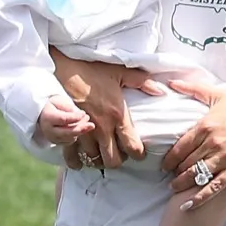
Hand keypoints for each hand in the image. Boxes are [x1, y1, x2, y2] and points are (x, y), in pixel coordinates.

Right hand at [35, 92, 92, 147]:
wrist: (41, 114)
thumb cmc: (52, 105)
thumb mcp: (58, 101)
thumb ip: (68, 108)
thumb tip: (80, 115)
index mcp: (47, 117)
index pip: (63, 119)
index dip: (75, 117)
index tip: (83, 113)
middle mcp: (48, 130)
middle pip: (67, 132)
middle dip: (80, 129)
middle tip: (92, 125)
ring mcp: (52, 138)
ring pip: (70, 138)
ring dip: (80, 130)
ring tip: (86, 120)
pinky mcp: (56, 143)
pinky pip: (69, 141)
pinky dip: (76, 135)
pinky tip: (80, 126)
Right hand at [50, 52, 166, 169]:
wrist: (64, 65)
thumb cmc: (92, 68)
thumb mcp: (120, 71)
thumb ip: (142, 82)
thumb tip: (161, 90)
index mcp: (117, 114)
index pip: (132, 148)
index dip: (138, 155)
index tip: (138, 152)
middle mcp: (101, 127)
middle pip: (113, 161)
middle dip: (118, 160)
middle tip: (119, 152)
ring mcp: (83, 130)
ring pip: (94, 160)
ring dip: (99, 159)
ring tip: (102, 152)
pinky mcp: (67, 129)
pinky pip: (71, 155)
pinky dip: (77, 160)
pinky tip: (81, 158)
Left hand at [159, 83, 225, 209]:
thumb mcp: (220, 95)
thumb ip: (194, 89)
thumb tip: (172, 82)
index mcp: (206, 126)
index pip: (180, 147)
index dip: (169, 158)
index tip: (163, 165)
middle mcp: (212, 143)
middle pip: (186, 163)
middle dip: (175, 172)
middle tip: (169, 177)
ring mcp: (225, 158)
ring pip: (197, 175)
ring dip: (182, 184)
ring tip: (174, 188)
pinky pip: (214, 187)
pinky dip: (200, 197)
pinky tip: (188, 204)